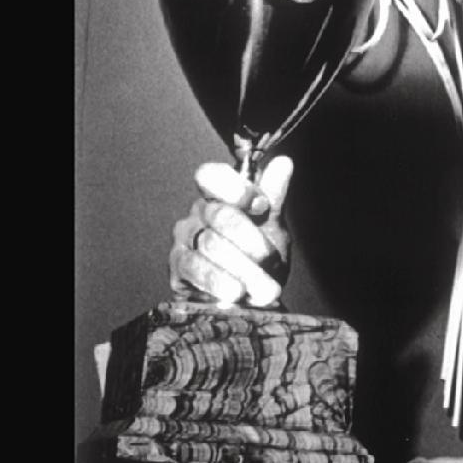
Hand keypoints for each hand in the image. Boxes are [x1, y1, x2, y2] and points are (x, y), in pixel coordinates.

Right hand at [170, 156, 293, 307]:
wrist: (253, 299)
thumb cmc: (260, 258)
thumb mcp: (273, 228)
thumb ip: (274, 197)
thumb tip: (283, 163)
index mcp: (218, 196)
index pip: (212, 176)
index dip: (235, 188)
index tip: (261, 207)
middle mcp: (198, 214)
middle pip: (220, 215)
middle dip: (251, 240)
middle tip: (270, 260)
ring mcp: (185, 240)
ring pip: (211, 244)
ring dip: (243, 268)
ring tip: (265, 288)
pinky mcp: (178, 268)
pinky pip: (195, 268)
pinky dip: (219, 282)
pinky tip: (235, 292)